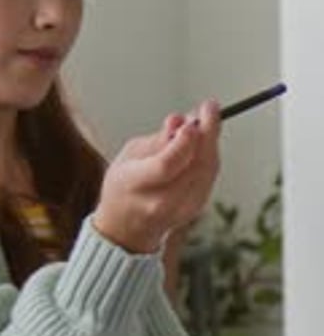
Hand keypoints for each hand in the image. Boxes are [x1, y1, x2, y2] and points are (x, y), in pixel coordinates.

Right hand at [93, 100, 219, 253]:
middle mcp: (159, 202)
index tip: (192, 119)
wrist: (126, 227)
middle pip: (195, 165)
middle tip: (208, 108)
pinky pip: (209, 175)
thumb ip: (157, 140)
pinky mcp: (196, 208)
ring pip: (208, 168)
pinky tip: (203, 141)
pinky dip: (210, 154)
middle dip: (207, 133)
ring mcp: (181, 209)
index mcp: (134, 186)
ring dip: (210, 140)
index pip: (166, 164)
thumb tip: (181, 121)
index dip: (184, 140)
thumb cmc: (124, 185)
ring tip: (203, 121)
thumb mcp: (129, 156)